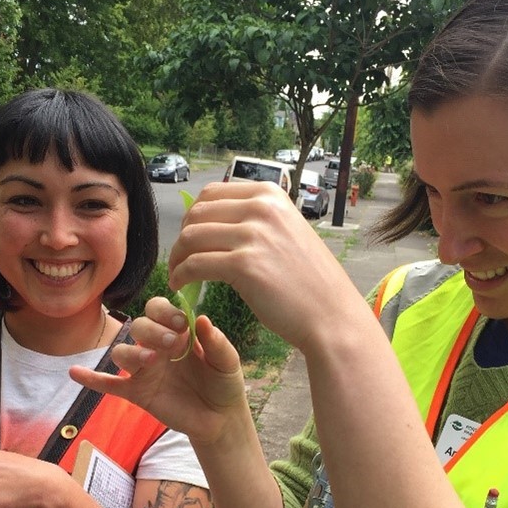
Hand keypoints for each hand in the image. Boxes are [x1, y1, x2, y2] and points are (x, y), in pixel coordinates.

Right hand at [70, 296, 248, 446]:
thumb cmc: (223, 384)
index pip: (158, 310)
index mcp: (177, 333)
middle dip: (152, 331)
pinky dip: (92, 379)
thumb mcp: (228, 362)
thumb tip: (202, 320)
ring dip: (131, 353)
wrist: (220, 420)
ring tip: (151, 361)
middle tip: (174, 345)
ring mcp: (145, 370)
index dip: (165, 312)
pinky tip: (75, 373)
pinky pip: (109, 385)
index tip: (182, 324)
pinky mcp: (138, 393)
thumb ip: (217, 343)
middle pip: (139, 327)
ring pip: (122, 353)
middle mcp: (156, 347)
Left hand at [169, 182, 365, 351]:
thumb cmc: (309, 281)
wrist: (331, 314)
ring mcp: (253, 235)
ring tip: (177, 274)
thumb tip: (218, 217)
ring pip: (191, 238)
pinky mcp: (245, 265)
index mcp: (270, 194)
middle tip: (180, 259)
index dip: (193, 217)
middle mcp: (262, 208)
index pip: (212, 193)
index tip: (190, 238)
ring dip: (176, 257)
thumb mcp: (287, 231)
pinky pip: (196, 264)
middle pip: (196, 213)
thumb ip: (257, 220)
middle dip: (180, 237)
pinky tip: (180, 285)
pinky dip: (181, 275)